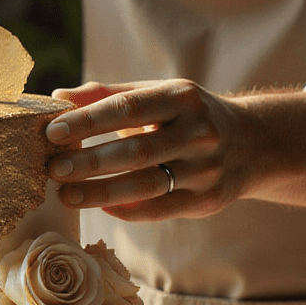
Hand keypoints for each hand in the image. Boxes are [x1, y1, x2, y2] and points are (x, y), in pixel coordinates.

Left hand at [45, 80, 258, 221]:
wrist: (252, 143)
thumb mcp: (159, 94)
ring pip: (145, 186)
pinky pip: (159, 210)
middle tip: (54, 169)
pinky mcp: (207, 200)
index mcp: (182, 97)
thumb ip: (109, 95)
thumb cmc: (188, 116)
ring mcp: (205, 169)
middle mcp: (198, 132)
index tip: (53, 131)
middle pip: (135, 151)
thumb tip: (58, 98)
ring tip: (67, 195)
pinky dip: (127, 211)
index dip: (89, 120)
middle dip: (90, 162)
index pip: (128, 107)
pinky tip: (101, 207)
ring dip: (101, 193)